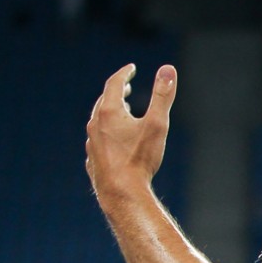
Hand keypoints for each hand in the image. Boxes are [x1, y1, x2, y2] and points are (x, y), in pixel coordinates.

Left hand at [86, 64, 176, 198]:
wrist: (121, 193)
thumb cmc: (139, 159)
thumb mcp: (156, 124)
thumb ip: (162, 96)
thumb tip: (169, 69)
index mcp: (109, 112)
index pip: (114, 84)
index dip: (124, 74)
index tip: (132, 69)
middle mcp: (96, 125)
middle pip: (104, 101)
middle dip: (116, 92)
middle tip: (126, 87)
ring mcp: (92, 143)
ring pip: (98, 121)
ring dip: (109, 113)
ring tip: (120, 113)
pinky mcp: (94, 160)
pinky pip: (97, 140)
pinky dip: (105, 133)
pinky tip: (110, 141)